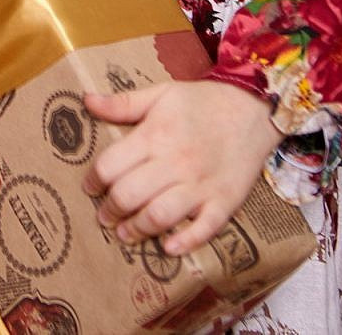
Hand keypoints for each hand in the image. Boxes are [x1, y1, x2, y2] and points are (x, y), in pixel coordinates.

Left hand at [82, 80, 284, 255]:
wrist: (254, 109)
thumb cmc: (203, 101)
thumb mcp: (161, 94)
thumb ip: (123, 103)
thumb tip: (86, 102)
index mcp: (155, 135)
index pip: (111, 165)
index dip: (93, 180)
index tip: (89, 188)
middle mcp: (175, 162)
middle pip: (129, 195)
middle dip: (110, 210)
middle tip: (104, 216)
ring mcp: (201, 185)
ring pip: (160, 216)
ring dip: (138, 229)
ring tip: (126, 234)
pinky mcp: (225, 201)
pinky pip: (204, 229)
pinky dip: (185, 242)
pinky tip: (168, 248)